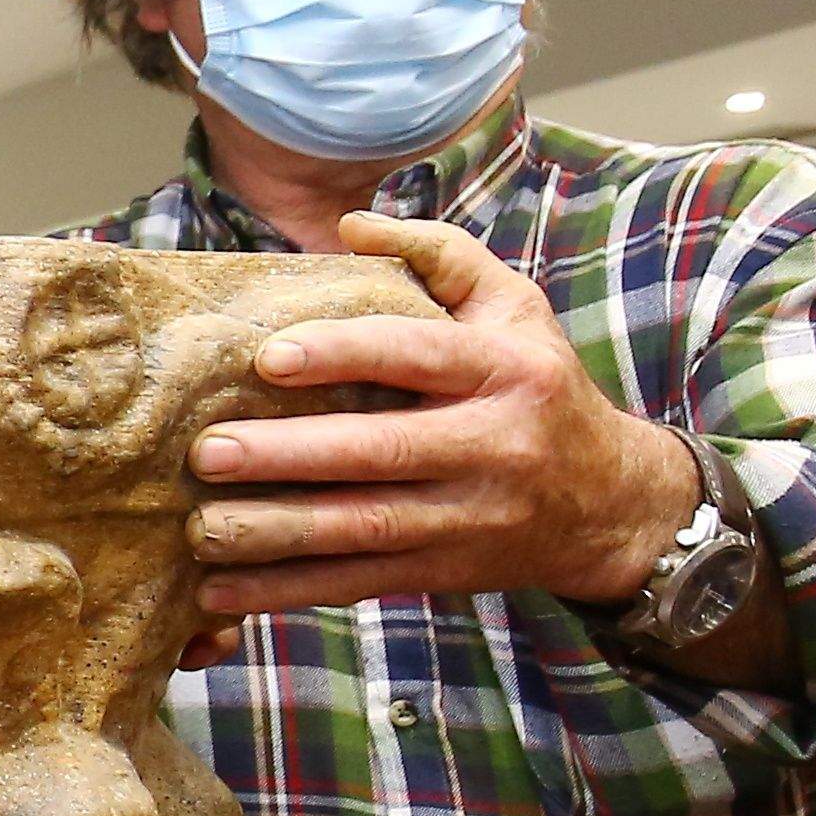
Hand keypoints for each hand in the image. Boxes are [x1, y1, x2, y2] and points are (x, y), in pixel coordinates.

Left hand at [178, 211, 695, 621]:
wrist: (614, 501)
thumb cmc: (540, 386)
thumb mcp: (516, 308)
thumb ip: (441, 255)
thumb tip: (353, 225)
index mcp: (504, 370)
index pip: (417, 356)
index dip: (343, 355)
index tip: (267, 358)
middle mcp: (491, 445)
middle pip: (380, 452)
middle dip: (289, 456)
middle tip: (207, 452)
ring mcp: (470, 517)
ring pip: (365, 529)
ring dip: (277, 532)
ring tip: (201, 527)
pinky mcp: (447, 570)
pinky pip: (361, 582)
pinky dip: (289, 590)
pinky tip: (223, 590)